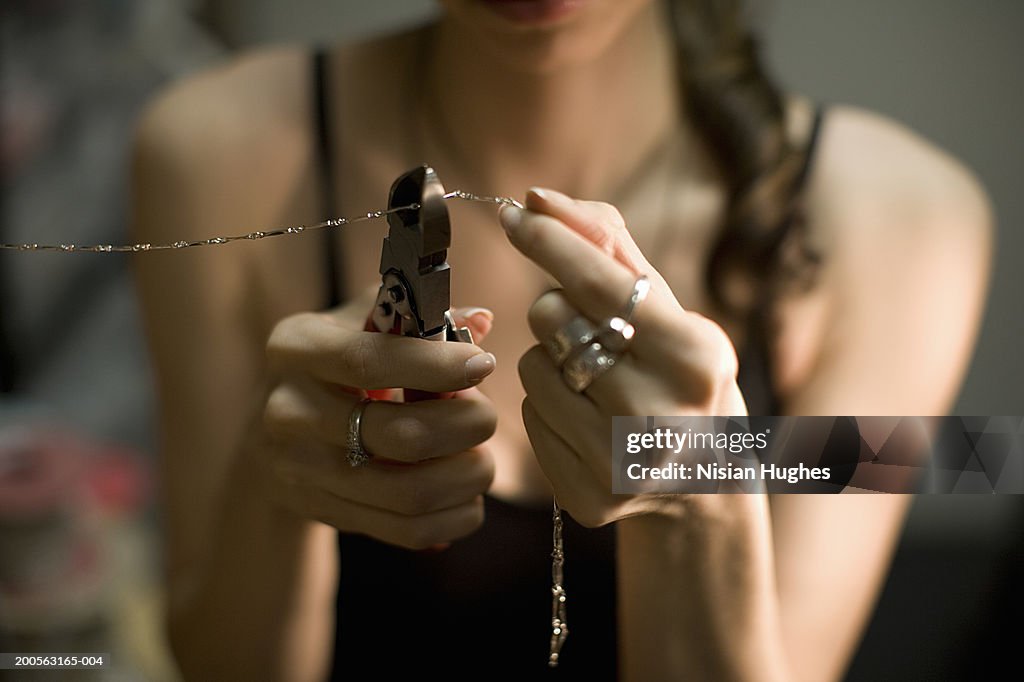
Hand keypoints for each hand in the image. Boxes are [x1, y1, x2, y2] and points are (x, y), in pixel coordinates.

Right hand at [260, 288, 497, 548]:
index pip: (367, 362)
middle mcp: (288, 411)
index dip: (435, 366)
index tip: (484, 364)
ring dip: (467, 477)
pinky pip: (406, 530)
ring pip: (409, 492)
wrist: (274, 434)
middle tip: (486, 417)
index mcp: (295, 348)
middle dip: (465, 425)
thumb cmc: (338, 364)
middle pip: (399, 435)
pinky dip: (454, 516)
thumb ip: (420, 315)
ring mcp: (299, 470)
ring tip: (482, 459)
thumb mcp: (362, 324)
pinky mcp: (322, 514)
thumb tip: (480, 321)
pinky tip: (467, 496)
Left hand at [501, 188, 747, 527]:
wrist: (705, 480)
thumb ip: (609, 246)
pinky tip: (589, 422)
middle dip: (560, 311)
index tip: (515, 213)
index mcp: (697, 358)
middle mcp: (662, 414)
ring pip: (532, 368)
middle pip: (551, 318)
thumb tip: (538, 198)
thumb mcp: (669, 308)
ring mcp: (623, 463)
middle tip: (596, 331)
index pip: (599, 282)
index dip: (550, 241)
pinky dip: (549, 407)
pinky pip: (528, 418)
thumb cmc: (680, 373)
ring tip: (599, 383)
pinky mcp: (590, 498)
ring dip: (552, 362)